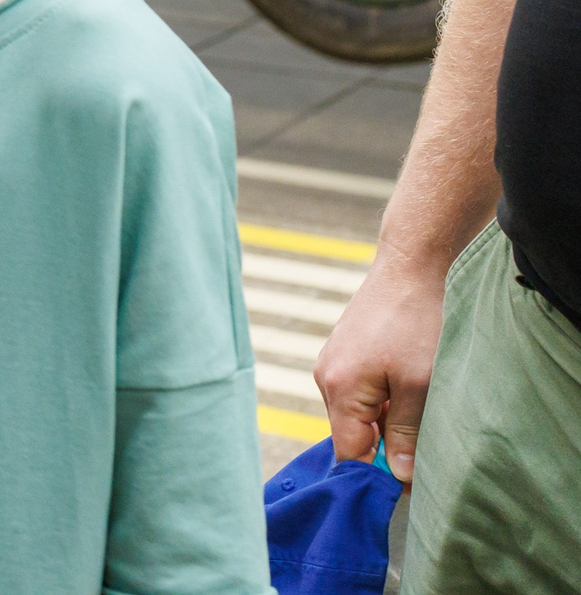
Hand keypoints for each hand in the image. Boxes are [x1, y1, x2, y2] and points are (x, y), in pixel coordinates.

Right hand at [314, 255, 447, 481]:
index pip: (349, 453)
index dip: (378, 474)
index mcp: (339, 388)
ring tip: (418, 407)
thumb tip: (399, 476)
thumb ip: (406, 433)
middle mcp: (325, 377)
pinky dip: (381, 401)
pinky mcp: (343, 352)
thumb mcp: (419, 385)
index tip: (412, 482)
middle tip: (424, 445)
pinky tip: (407, 387)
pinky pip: (357, 393)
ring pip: (356, 414)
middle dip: (384, 446)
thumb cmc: (416, 322)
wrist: (410, 267)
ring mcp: (331, 363)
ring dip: (385, 422)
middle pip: (350, 434)